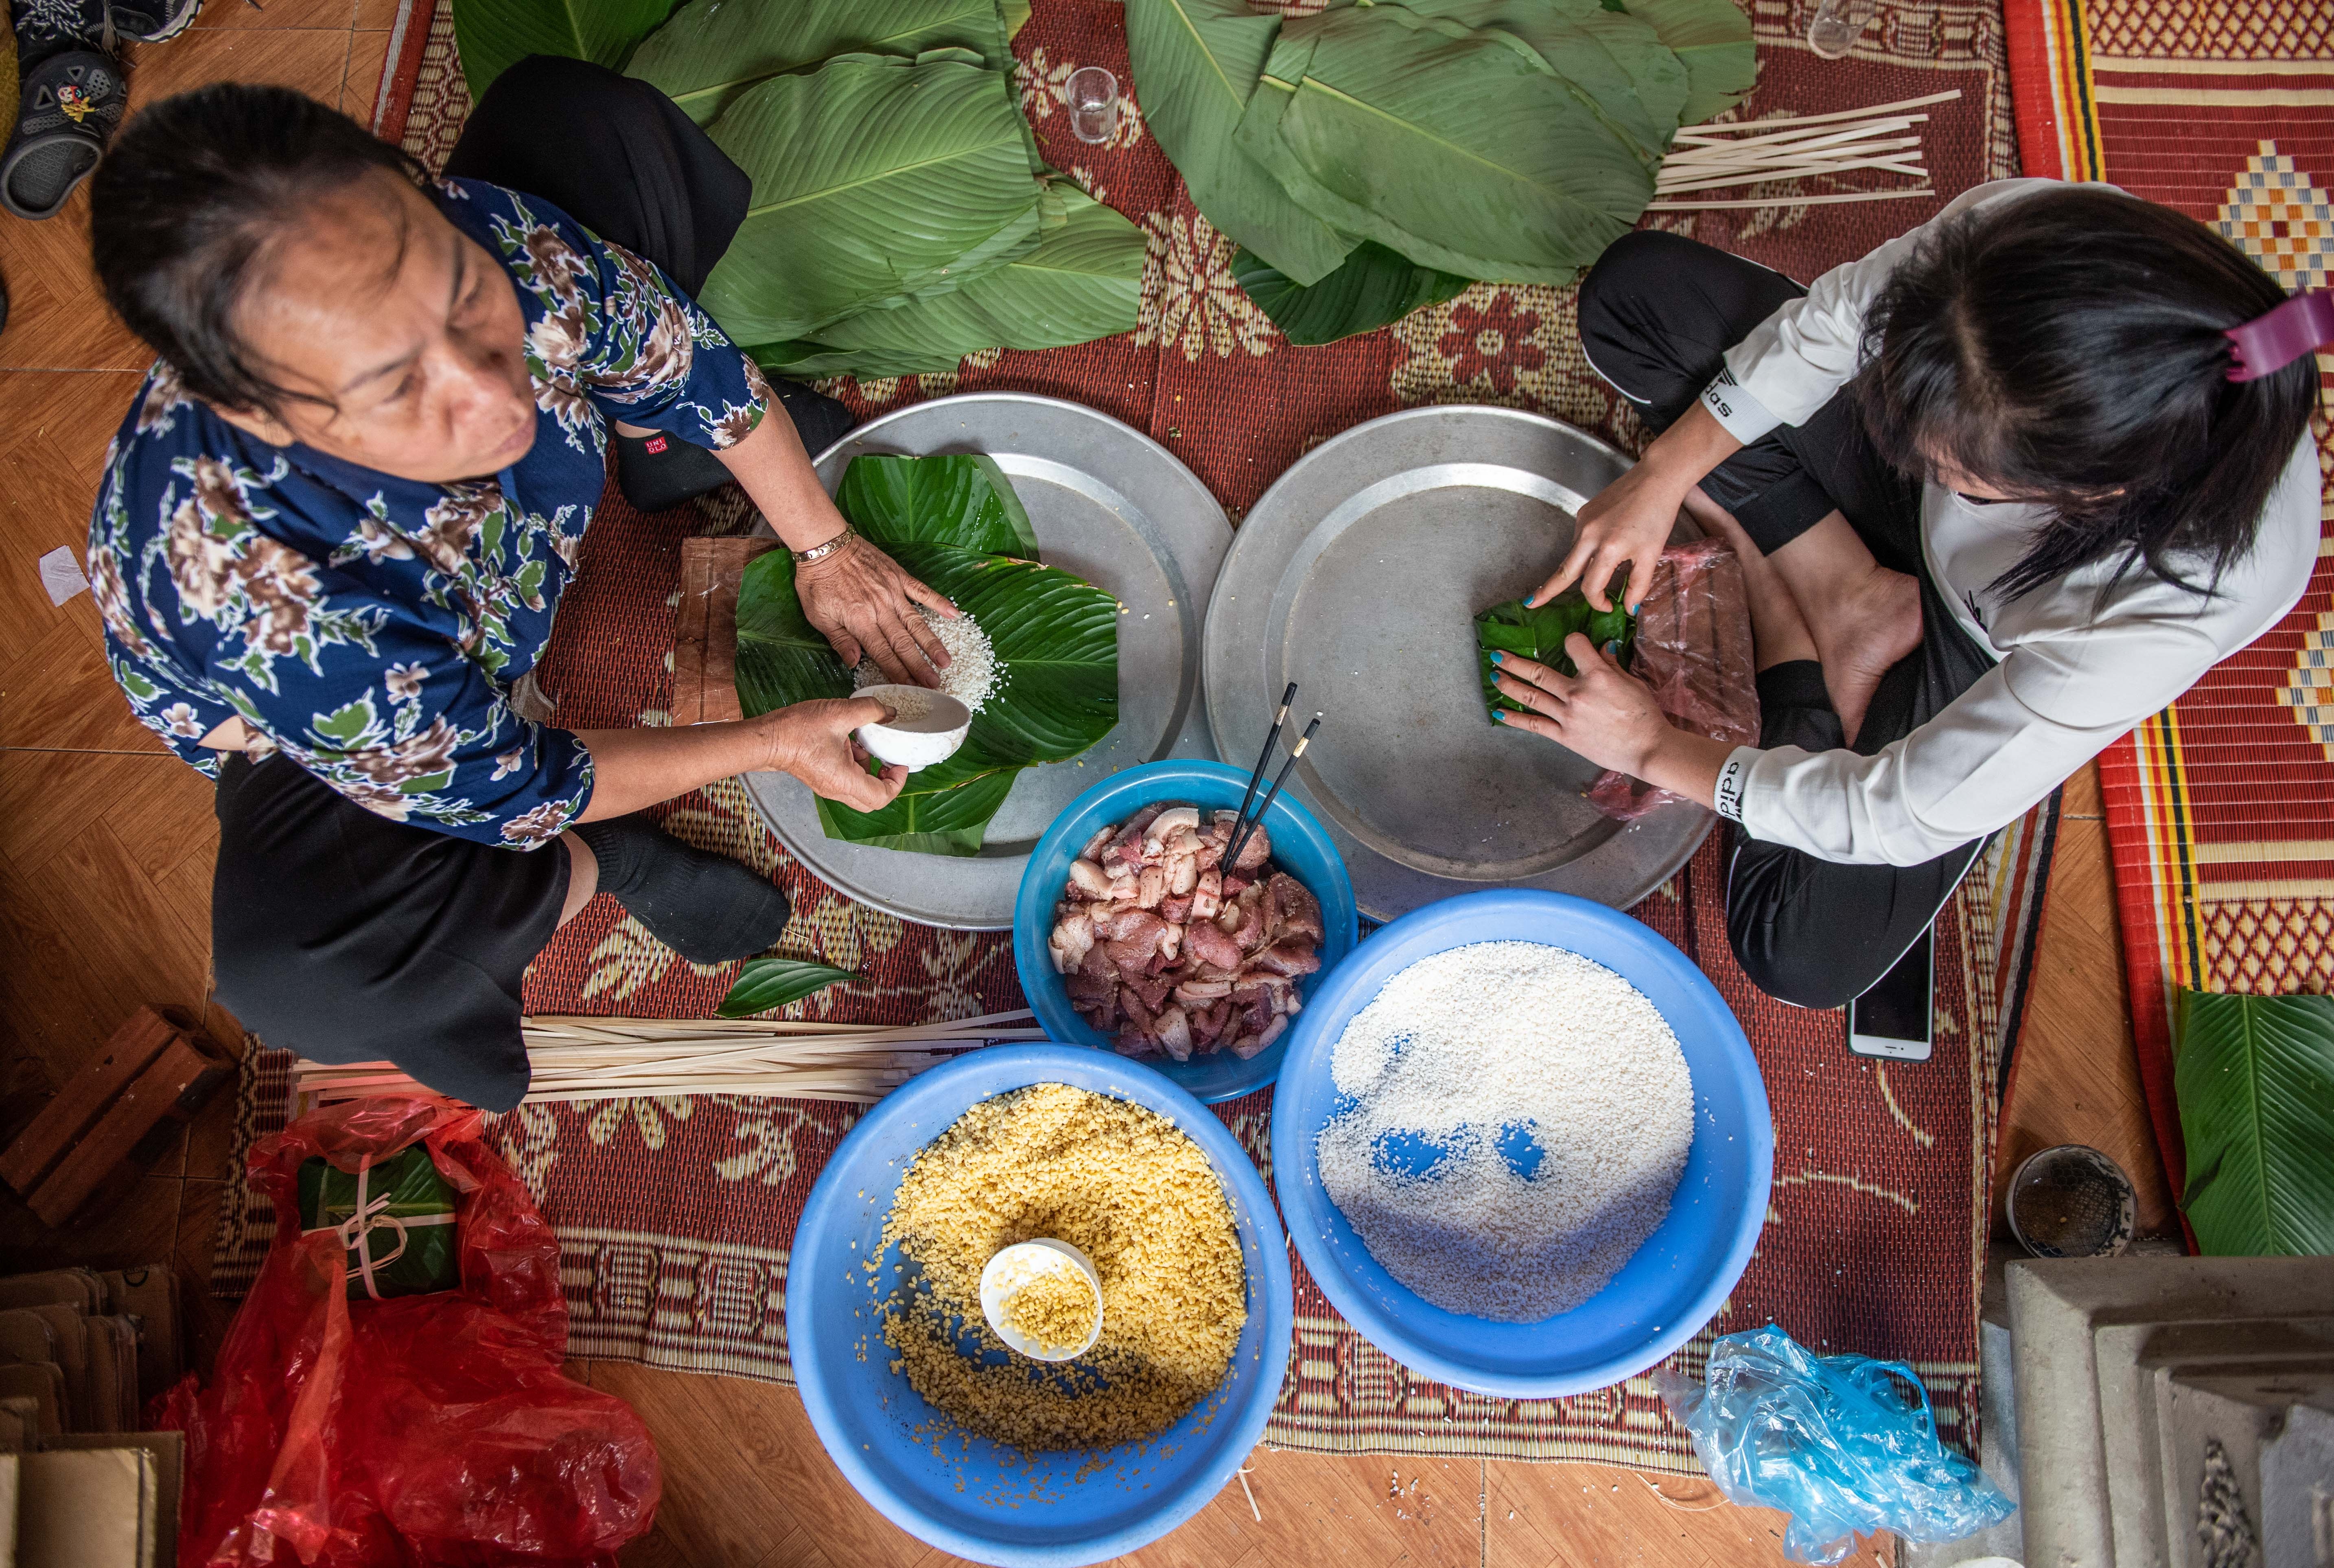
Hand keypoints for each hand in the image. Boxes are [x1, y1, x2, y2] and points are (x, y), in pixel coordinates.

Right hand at [762, 697, 909, 811]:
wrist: (766, 738)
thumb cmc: (797, 730)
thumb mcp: (839, 713)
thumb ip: (870, 711)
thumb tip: (889, 712)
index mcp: (845, 781)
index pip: (882, 797)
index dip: (898, 782)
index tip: (899, 762)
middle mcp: (837, 790)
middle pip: (872, 799)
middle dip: (886, 779)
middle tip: (889, 759)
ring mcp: (827, 785)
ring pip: (859, 786)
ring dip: (868, 766)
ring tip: (864, 742)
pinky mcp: (821, 778)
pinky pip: (845, 777)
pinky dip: (853, 761)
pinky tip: (848, 740)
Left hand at [795, 532, 959, 686]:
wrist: (824, 544)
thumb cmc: (817, 581)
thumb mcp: (818, 615)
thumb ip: (839, 640)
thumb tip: (853, 664)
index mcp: (859, 620)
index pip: (882, 653)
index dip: (897, 673)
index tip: (911, 689)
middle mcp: (880, 608)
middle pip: (903, 643)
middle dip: (919, 666)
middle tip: (934, 684)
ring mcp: (892, 591)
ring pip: (916, 622)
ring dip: (932, 643)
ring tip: (946, 661)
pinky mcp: (899, 576)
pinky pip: (922, 591)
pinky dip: (939, 602)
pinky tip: (955, 615)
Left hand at [1490, 636, 1670, 776]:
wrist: (1647, 748)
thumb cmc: (1644, 715)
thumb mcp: (1632, 683)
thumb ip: (1611, 666)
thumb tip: (1601, 649)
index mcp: (1597, 675)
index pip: (1574, 645)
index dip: (1572, 640)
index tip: (1570, 642)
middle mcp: (1577, 693)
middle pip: (1539, 672)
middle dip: (1515, 662)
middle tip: (1497, 654)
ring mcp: (1567, 716)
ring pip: (1531, 696)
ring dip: (1508, 684)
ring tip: (1493, 676)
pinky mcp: (1564, 736)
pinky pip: (1534, 725)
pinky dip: (1515, 718)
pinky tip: (1500, 712)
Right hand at [1527, 461, 1685, 613]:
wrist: (1656, 478)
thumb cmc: (1658, 515)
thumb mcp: (1652, 555)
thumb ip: (1639, 585)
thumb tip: (1629, 608)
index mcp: (1608, 548)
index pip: (1590, 586)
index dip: (1598, 602)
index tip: (1608, 606)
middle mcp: (1589, 535)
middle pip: (1564, 572)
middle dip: (1547, 590)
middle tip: (1532, 604)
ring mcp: (1583, 522)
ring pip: (1574, 555)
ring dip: (1579, 569)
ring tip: (1600, 570)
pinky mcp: (1584, 512)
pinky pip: (1579, 539)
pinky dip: (1586, 549)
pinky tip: (1605, 543)